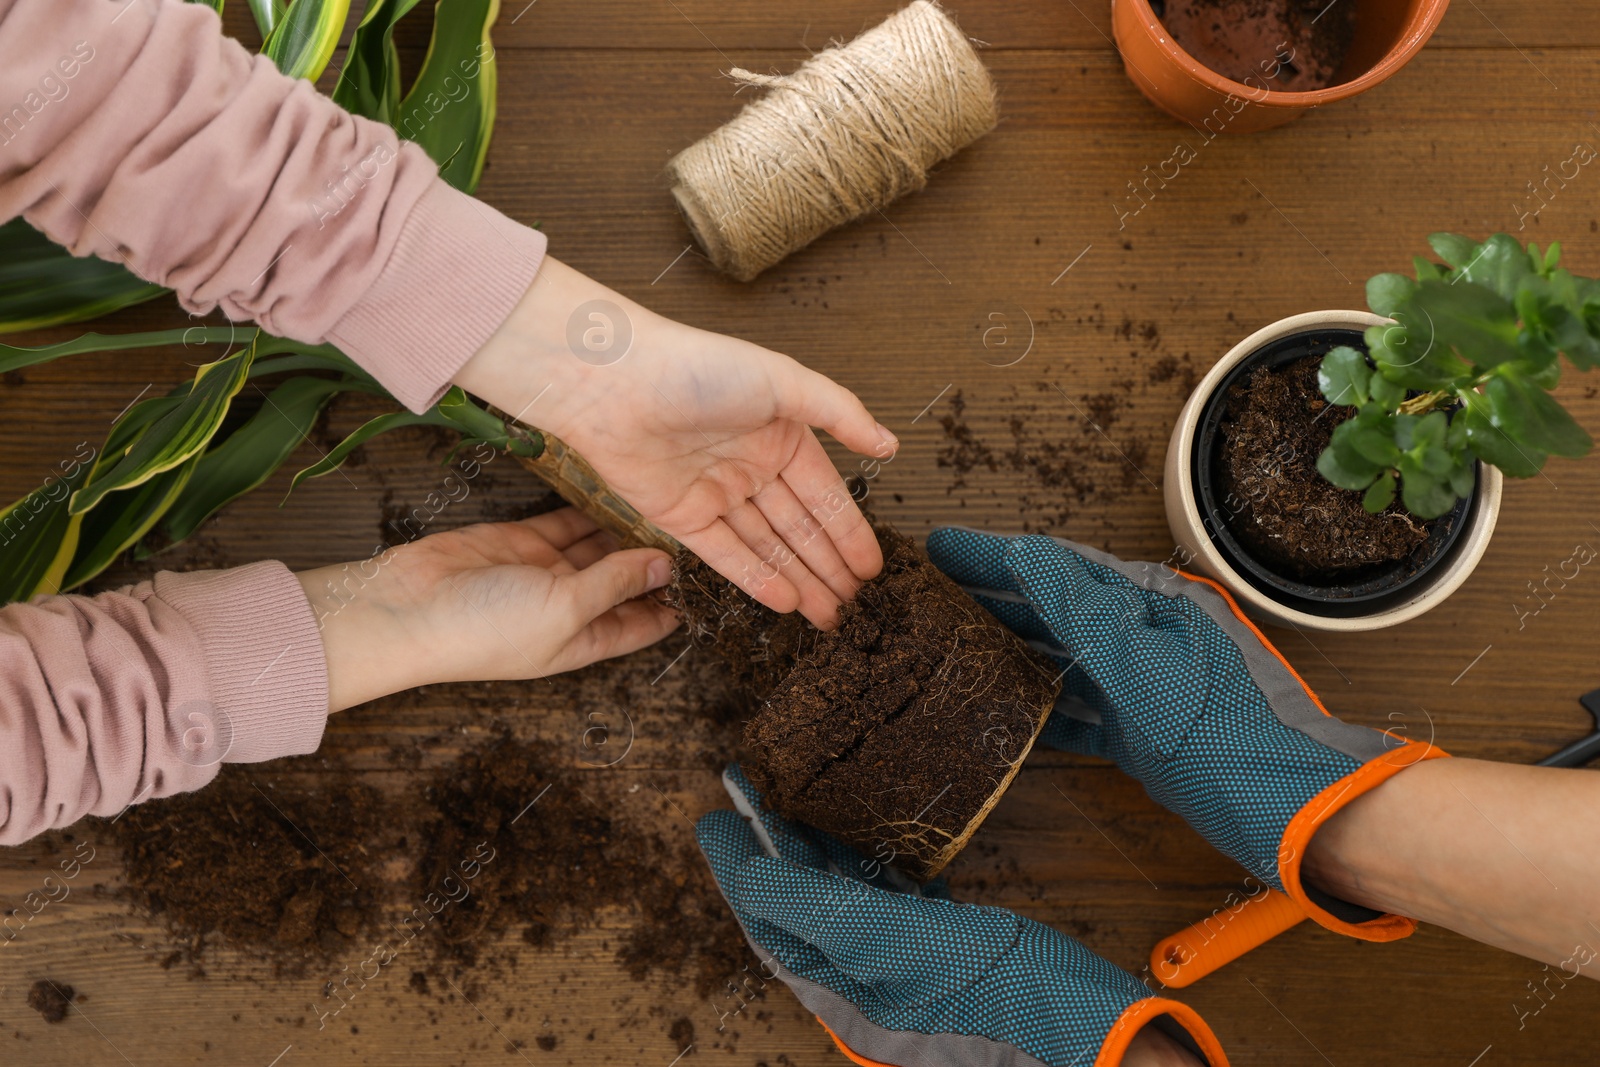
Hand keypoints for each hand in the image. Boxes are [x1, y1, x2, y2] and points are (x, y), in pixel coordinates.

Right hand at [297, 509, 677, 711]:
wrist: (407, 607)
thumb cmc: (486, 628)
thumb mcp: (564, 610)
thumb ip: (614, 583)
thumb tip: (663, 566)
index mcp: (583, 640)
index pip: (641, 624)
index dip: (673, 605)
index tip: (710, 578)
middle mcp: (569, 608)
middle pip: (624, 582)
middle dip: (653, 559)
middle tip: (694, 522)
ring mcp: (545, 572)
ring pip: (599, 546)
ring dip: (625, 529)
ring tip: (665, 499)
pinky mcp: (522, 540)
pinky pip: (566, 522)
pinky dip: (590, 509)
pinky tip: (622, 489)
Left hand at [454, 256, 896, 628]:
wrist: (616, 382)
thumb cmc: (699, 368)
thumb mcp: (784, 381)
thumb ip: (840, 413)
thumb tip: (889, 445)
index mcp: (781, 434)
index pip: (825, 495)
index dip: (850, 533)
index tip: (874, 571)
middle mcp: (752, 466)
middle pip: (799, 528)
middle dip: (829, 568)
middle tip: (858, 610)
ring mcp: (716, 493)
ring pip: (767, 547)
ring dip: (800, 581)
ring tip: (830, 619)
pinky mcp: (679, 516)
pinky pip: (724, 555)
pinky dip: (755, 579)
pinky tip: (786, 604)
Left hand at [696, 764, 1224, 1066]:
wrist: (1094, 1044)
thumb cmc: (1009, 1001)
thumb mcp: (908, 948)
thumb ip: (828, 917)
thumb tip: (754, 879)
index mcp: (846, 995)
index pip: (769, 922)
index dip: (737, 866)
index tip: (714, 816)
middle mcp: (866, 990)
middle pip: (795, 915)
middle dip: (768, 855)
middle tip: (746, 798)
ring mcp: (905, 977)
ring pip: (839, 909)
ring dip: (814, 860)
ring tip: (794, 809)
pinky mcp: (947, 961)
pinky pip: (889, 911)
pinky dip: (870, 873)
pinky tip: (873, 845)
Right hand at [925, 526, 1444, 939]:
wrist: (1291, 806)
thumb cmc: (1227, 735)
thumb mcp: (1144, 664)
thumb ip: (1083, 609)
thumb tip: (1027, 555)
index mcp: (1149, 603)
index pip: (1055, 564)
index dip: (992, 554)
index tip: (940, 547)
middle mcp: (1145, 636)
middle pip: (1053, 605)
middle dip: (992, 596)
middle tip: (931, 591)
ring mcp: (1143, 685)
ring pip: (1060, 656)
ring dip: (1007, 648)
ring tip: (952, 643)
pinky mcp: (1142, 732)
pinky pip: (1078, 710)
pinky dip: (1039, 709)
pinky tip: (1005, 715)